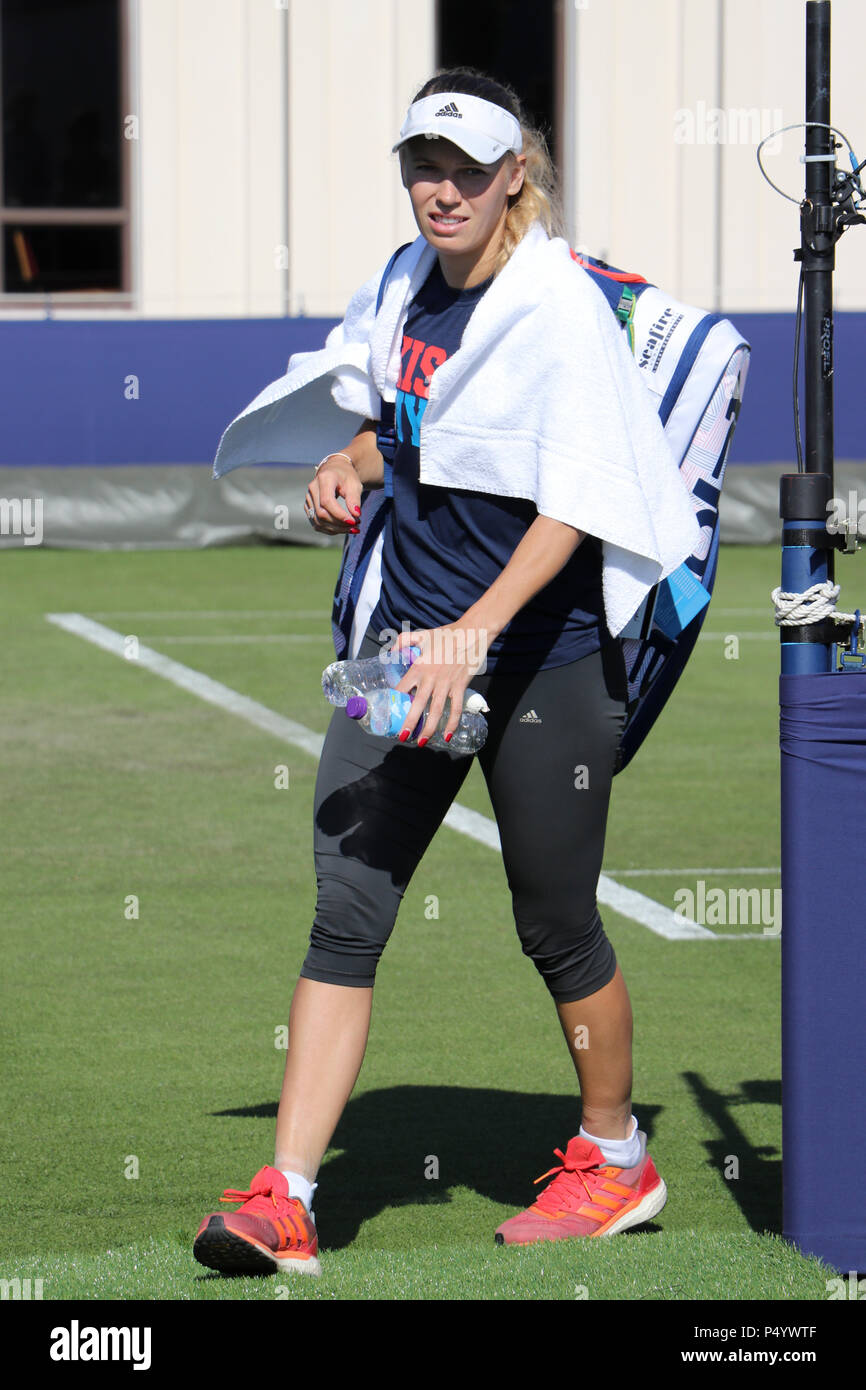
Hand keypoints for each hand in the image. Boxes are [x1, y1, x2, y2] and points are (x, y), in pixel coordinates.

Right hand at [304, 457, 361, 534]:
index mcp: (324, 479)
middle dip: (339, 524)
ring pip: (318, 521)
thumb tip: (356, 515)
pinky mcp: (308, 506)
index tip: (354, 522)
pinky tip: (342, 528)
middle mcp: (312, 488)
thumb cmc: (346, 476)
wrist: (335, 470)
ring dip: (336, 529)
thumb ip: (354, 499)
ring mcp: (308, 498)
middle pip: (321, 513)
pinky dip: (330, 529)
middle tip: (356, 526)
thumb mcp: (354, 484)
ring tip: (351, 528)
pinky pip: (317, 523)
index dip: (339, 515)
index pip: (327, 501)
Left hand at [392, 621, 487, 745]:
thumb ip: (403, 641)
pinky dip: (452, 724)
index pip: (402, 688)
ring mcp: (447, 684)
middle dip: (409, 723)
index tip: (390, 712)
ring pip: (436, 711)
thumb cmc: (446, 635)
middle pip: (417, 705)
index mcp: (419, 667)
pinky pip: (456, 709)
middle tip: (402, 736)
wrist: (471, 633)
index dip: (395, 701)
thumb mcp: (421, 635)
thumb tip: (391, 651)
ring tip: (421, 742)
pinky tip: (446, 736)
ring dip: (428, 729)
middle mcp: (431, 678)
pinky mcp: (460, 686)